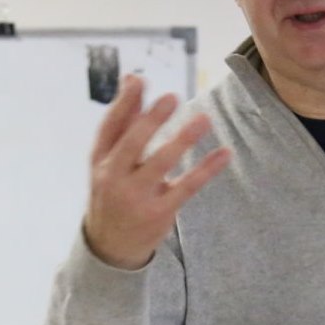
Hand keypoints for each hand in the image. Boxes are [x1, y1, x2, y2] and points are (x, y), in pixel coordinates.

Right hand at [83, 74, 231, 269]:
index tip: (140, 81)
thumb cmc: (113, 192)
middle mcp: (114, 178)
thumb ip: (123, 121)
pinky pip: (187, 187)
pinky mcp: (160, 213)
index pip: (109, 127)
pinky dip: (207, 169)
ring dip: (183, 140)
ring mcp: (136, 197)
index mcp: (100, 161)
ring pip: (161, 164)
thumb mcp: (109, 160)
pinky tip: (224, 153)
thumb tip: (132, 78)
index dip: (124, 103)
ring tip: (204, 119)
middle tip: (172, 97)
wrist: (110, 246)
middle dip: (152, 120)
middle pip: (133, 143)